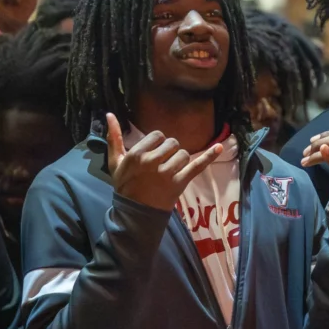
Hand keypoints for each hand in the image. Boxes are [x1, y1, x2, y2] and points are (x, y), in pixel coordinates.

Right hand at [105, 113, 222, 211]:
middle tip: (162, 163)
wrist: (135, 213)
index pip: (157, 135)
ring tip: (170, 170)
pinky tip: (219, 147)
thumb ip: (114, 138)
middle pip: (171, 143)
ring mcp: (167, 173)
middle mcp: (152, 162)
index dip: (157, 143)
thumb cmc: (125, 186)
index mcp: (137, 154)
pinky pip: (197, 166)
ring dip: (179, 159)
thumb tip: (109, 114)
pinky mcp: (179, 183)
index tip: (153, 153)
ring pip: (183, 154)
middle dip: (169, 151)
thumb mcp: (115, 162)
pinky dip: (209, 156)